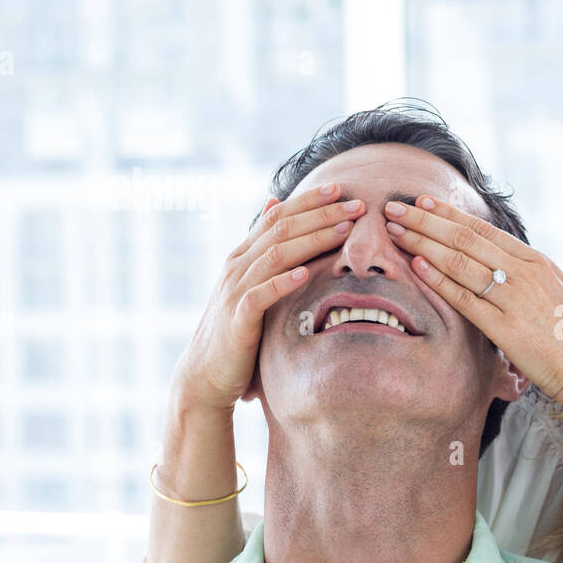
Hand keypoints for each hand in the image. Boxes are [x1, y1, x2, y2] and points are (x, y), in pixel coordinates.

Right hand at [172, 182, 366, 411]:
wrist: (206, 373)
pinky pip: (261, 295)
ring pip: (276, 255)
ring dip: (311, 240)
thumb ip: (264, 248)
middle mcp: (238, 266)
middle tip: (356, 204)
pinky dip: (282, 282)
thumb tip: (274, 202)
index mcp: (244, 255)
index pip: (278, 217)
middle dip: (320, 214)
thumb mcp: (252, 284)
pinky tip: (305, 274)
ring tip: (343, 230)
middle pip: (282, 230)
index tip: (341, 189)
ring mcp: (236, 290)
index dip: (308, 201)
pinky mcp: (238, 319)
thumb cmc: (239, 329)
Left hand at [384, 195, 562, 411]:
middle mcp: (524, 273)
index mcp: (536, 261)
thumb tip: (499, 267)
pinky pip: (465, 298)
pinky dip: (439, 280)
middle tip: (393, 208)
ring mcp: (515, 299)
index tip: (423, 202)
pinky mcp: (506, 328)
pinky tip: (416, 267)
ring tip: (395, 232)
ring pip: (460, 262)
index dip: (449, 214)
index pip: (483, 229)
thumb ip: (526, 277)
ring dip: (423, 243)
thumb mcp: (555, 292)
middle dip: (425, 221)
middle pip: (465, 238)